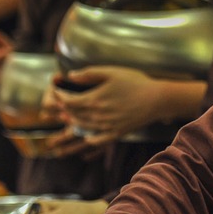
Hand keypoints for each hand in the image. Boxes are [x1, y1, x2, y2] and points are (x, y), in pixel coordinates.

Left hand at [53, 66, 180, 139]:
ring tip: (65, 124)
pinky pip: (98, 141)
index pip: (68, 101)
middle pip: (73, 116)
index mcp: (94, 99)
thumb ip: (89, 73)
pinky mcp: (117, 133)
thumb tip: (70, 76)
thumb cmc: (135, 82)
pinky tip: (86, 139)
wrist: (156, 99)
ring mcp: (107, 126)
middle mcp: (97, 116)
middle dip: (62, 111)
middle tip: (56, 108)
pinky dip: (89, 141)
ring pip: (82, 128)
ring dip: (71, 126)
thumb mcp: (110, 72)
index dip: (59, 97)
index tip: (56, 92)